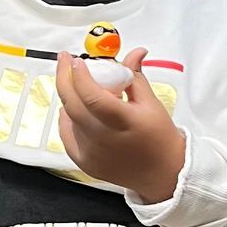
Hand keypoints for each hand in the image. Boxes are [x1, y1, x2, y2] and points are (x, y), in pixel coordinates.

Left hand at [54, 49, 185, 204]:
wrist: (162, 173)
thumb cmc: (159, 139)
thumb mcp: (151, 103)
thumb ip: (135, 76)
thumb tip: (134, 53)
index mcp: (123, 122)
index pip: (92, 96)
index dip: (80, 75)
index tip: (77, 60)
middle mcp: (104, 138)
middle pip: (73, 105)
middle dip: (64, 78)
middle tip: (65, 61)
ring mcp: (91, 152)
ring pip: (68, 118)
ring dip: (69, 97)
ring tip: (80, 87)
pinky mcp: (85, 162)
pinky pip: (66, 135)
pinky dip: (68, 119)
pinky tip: (74, 109)